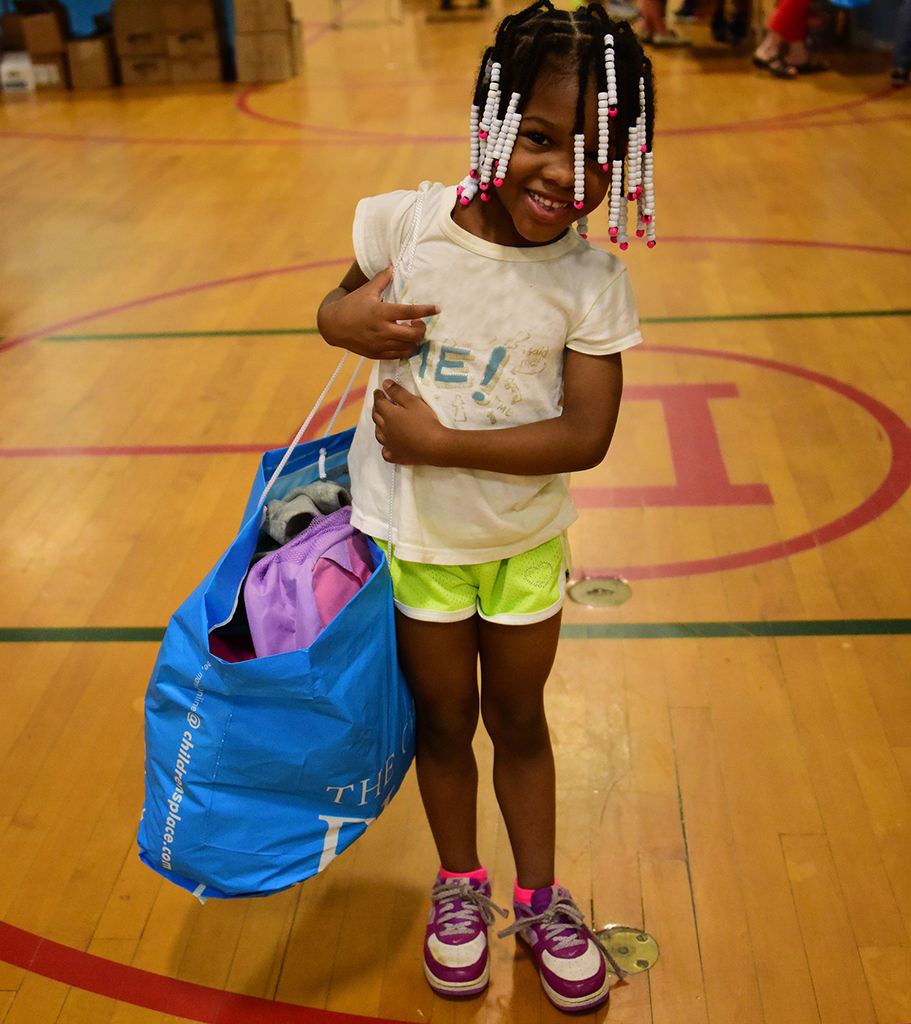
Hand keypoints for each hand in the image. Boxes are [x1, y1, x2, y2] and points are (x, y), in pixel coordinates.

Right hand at [317, 264, 439, 359]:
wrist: (333, 326)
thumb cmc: (351, 306)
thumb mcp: (366, 290)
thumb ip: (382, 279)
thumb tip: (392, 266)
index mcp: (381, 312)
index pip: (409, 311)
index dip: (426, 310)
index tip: (437, 309)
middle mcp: (382, 330)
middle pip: (412, 334)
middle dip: (422, 329)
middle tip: (420, 323)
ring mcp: (379, 344)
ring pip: (407, 347)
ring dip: (415, 340)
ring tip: (413, 332)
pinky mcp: (376, 354)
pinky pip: (398, 355)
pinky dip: (406, 349)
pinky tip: (405, 342)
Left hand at [372, 379, 447, 464]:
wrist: (435, 446)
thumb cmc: (426, 422)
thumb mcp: (413, 402)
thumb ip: (398, 392)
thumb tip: (384, 384)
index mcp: (389, 415)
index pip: (379, 402)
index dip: (378, 396)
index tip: (378, 392)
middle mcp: (385, 430)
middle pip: (376, 417)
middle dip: (376, 409)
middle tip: (379, 404)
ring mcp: (389, 444)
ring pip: (378, 434)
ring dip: (379, 426)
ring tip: (382, 423)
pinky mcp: (395, 456)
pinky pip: (385, 452)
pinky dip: (385, 447)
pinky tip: (389, 445)